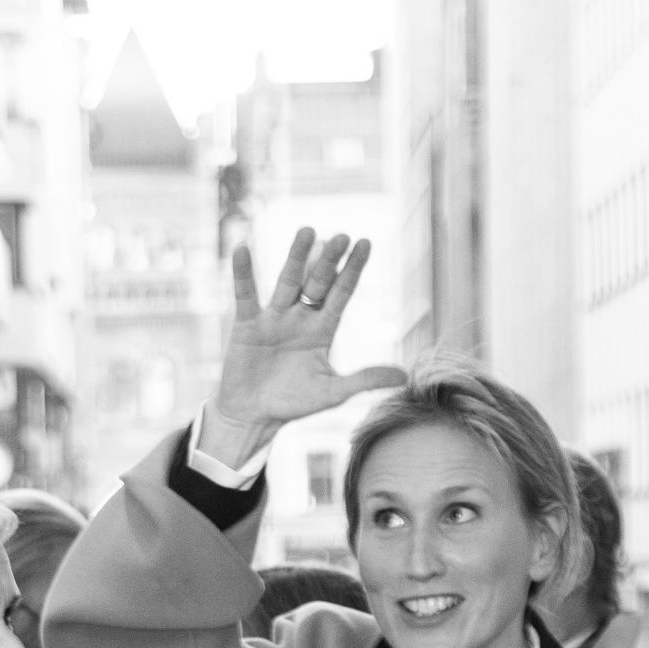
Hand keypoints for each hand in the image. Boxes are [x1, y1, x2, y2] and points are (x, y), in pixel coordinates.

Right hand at [200, 229, 403, 466]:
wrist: (254, 416)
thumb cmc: (293, 403)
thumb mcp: (333, 393)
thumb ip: (366, 380)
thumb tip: (406, 376)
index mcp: (322, 329)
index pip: (341, 293)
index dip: (352, 269)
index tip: (365, 243)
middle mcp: (300, 317)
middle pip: (317, 282)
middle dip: (329, 261)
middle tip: (342, 236)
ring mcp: (274, 318)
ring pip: (287, 281)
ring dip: (297, 256)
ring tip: (308, 231)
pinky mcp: (247, 324)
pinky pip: (245, 294)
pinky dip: (243, 273)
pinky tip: (242, 248)